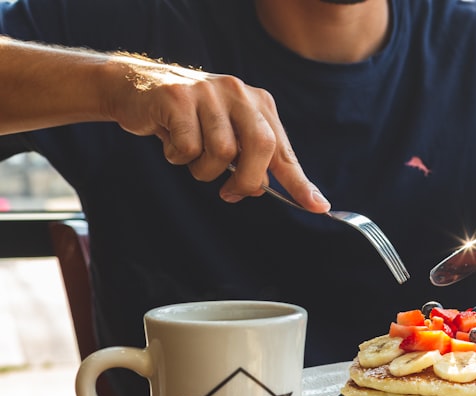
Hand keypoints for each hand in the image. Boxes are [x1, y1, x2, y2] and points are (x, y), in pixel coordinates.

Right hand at [106, 54, 328, 211]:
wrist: (134, 87)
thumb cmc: (187, 118)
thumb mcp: (226, 132)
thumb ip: (250, 157)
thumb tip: (265, 190)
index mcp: (258, 103)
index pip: (283, 148)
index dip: (299, 181)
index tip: (318, 206)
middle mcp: (238, 92)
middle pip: (261, 147)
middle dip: (247, 180)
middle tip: (229, 193)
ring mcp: (208, 91)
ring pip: (222, 152)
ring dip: (204, 170)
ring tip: (191, 156)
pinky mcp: (177, 97)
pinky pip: (188, 147)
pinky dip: (178, 157)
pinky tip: (171, 143)